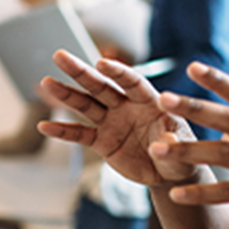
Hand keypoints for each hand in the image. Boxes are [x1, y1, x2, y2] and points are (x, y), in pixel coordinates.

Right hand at [36, 50, 200, 186]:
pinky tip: (45, 126)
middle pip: (101, 86)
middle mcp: (127, 106)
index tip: (101, 62)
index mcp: (149, 101)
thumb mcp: (183, 152)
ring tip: (46, 82)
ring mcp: (112, 121)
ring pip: (86, 105)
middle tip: (59, 56)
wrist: (169, 173)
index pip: (132, 82)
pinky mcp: (102, 141)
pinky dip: (63, 131)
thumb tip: (164, 143)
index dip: (118, 72)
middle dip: (81, 72)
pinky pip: (80, 134)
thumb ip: (173, 145)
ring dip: (66, 94)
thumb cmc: (182, 155)